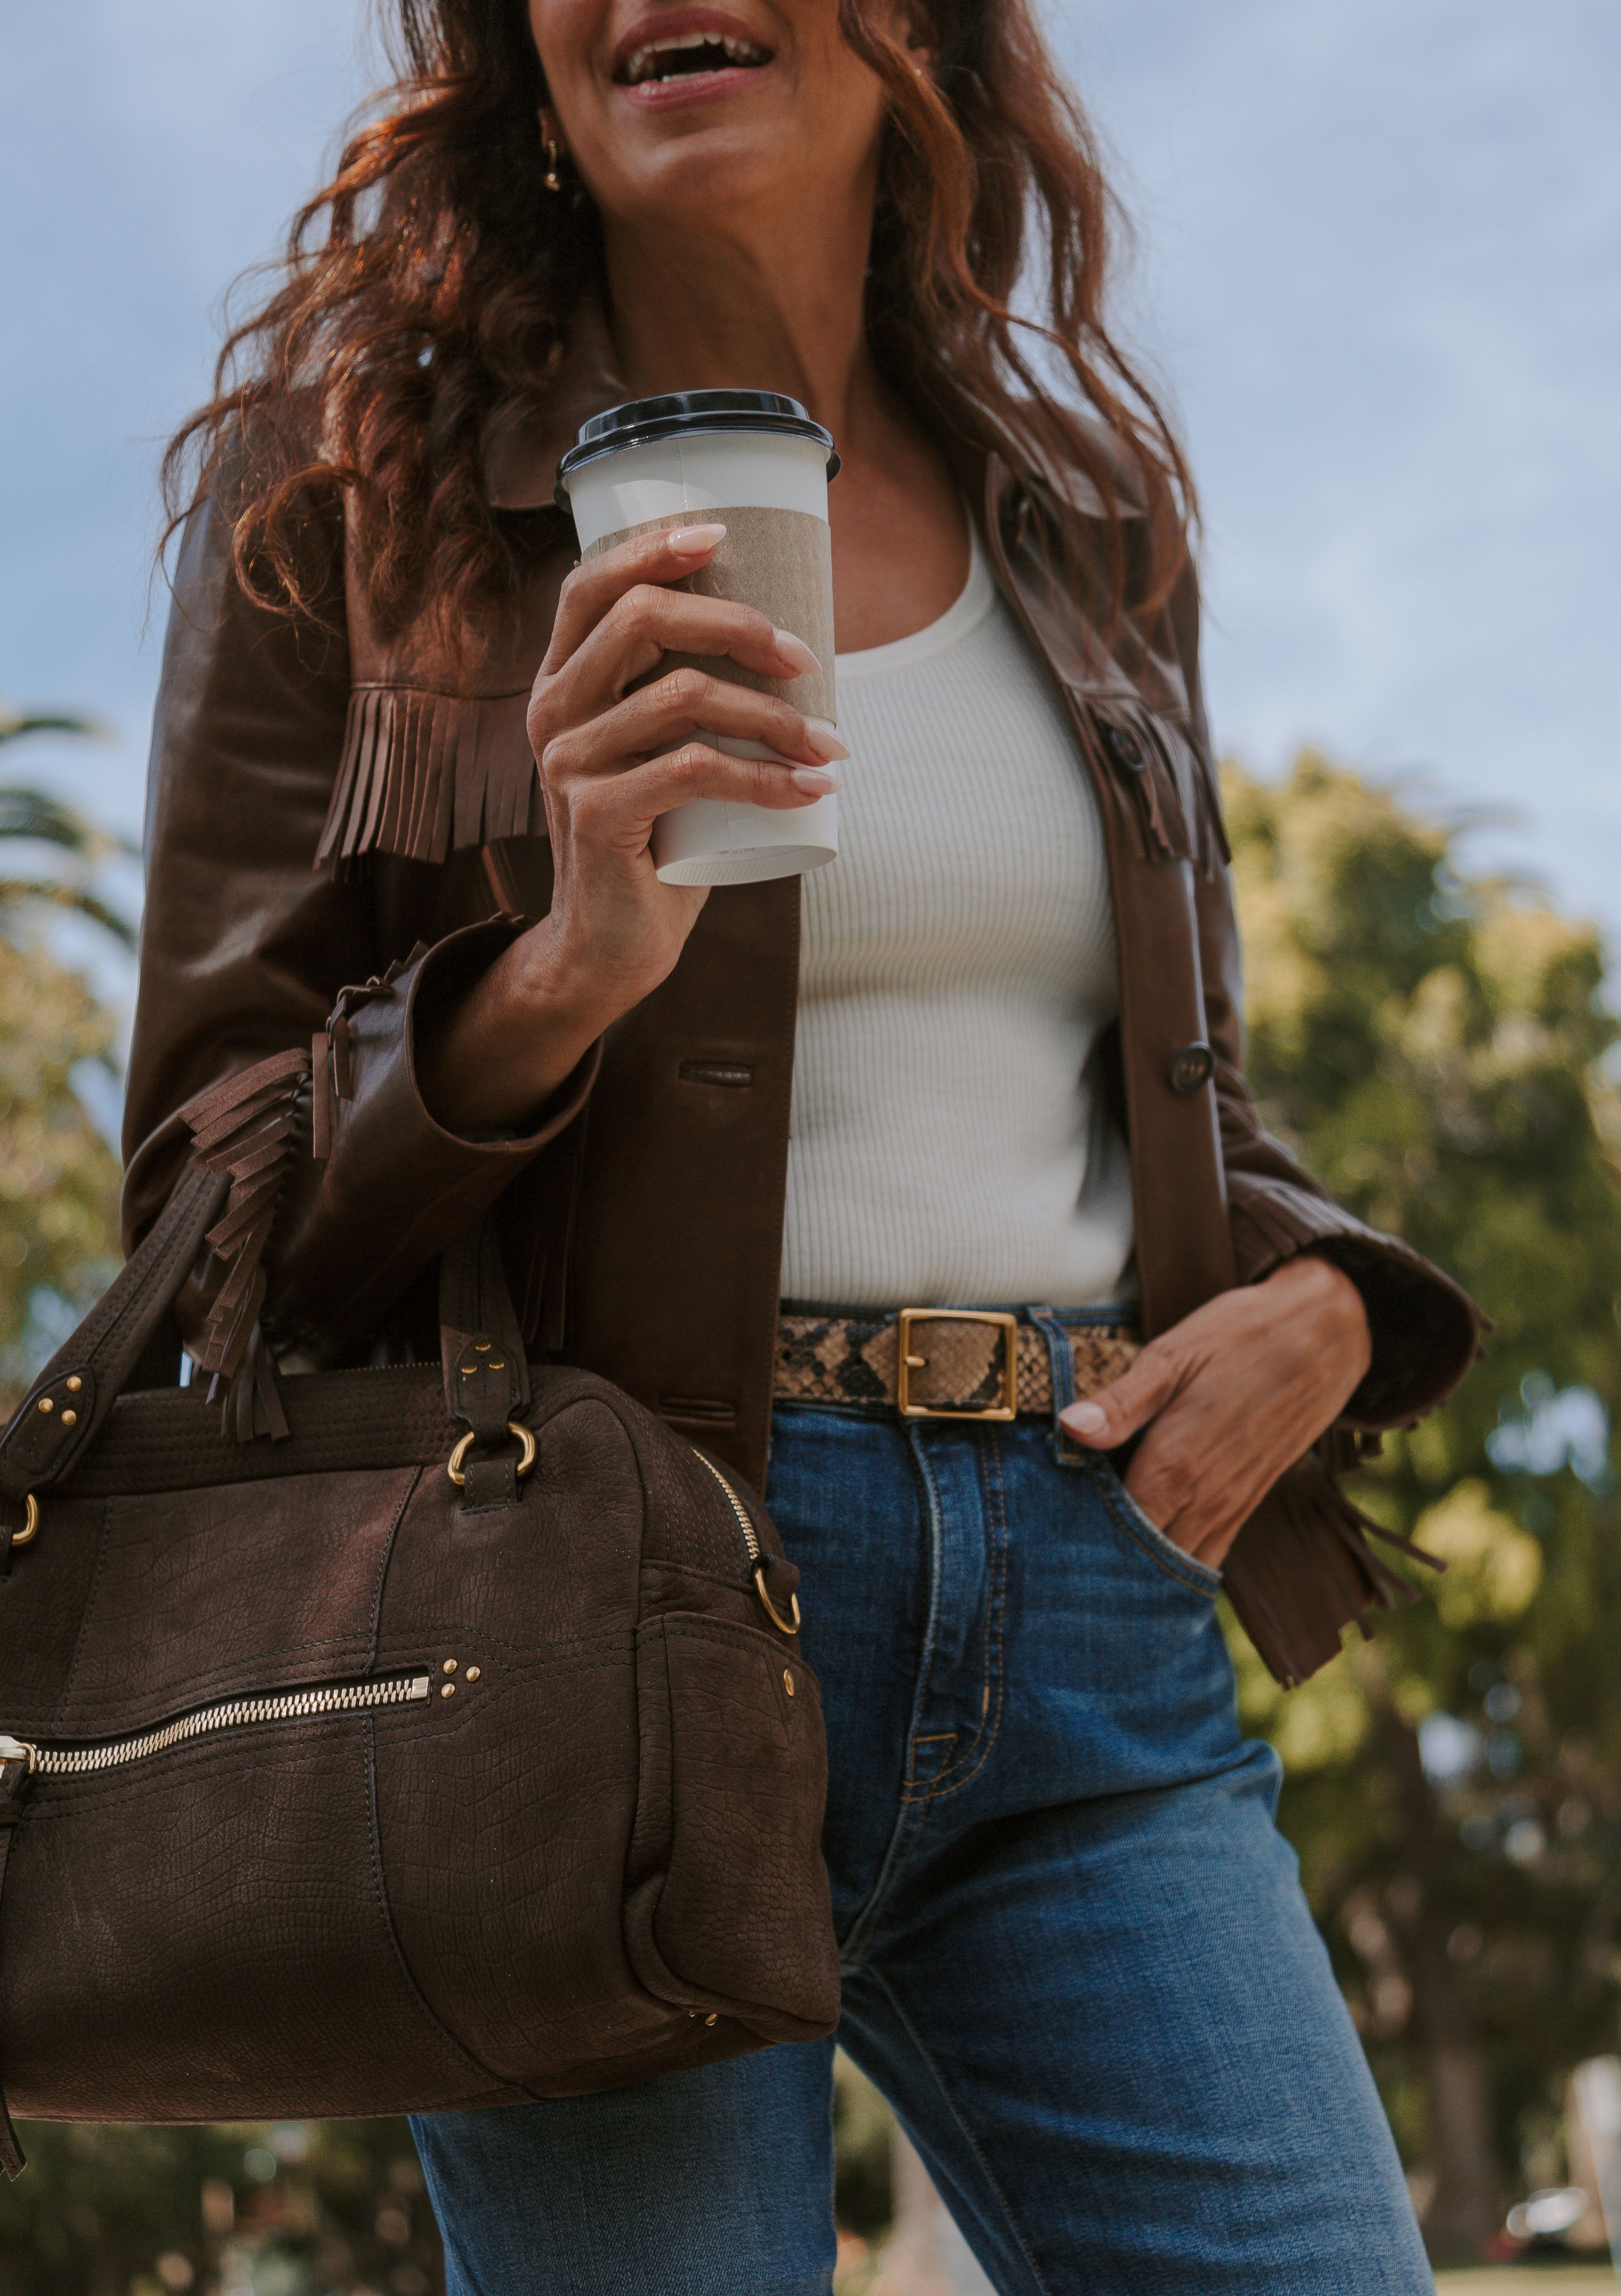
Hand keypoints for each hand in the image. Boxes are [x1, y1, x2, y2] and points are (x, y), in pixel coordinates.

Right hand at [418, 522, 841, 1128]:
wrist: (614, 944)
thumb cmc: (659, 841)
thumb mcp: (663, 755)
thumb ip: (685, 699)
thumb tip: (790, 645)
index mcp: (561, 682)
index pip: (592, 585)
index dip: (653, 547)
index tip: (722, 534)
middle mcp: (551, 711)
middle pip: (640, 619)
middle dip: (736, 625)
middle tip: (805, 660)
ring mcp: (567, 762)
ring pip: (683, 698)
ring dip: (775, 718)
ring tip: (830, 746)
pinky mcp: (595, 813)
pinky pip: (695, 770)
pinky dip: (766, 779)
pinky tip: (812, 790)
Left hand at [1058, 1255, 1371, 1570]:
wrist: (1325, 1335)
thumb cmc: (1240, 1336)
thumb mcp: (1173, 1356)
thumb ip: (1122, 1402)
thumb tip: (1070, 1427)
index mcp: (1177, 1464)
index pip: (1117, 1532)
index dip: (1080, 1541)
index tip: (1048, 1537)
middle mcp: (1206, 1498)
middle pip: (1146, 1560)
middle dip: (1106, 1564)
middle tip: (1063, 1558)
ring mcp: (1231, 1506)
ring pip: (1180, 1565)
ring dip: (1142, 1569)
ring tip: (1098, 1565)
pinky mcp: (1248, 1502)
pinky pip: (1209, 1553)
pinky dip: (1178, 1563)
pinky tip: (1149, 1556)